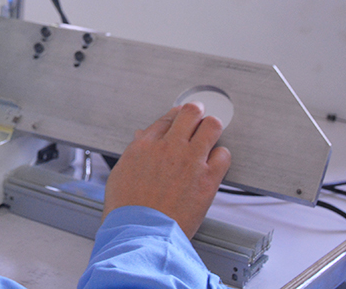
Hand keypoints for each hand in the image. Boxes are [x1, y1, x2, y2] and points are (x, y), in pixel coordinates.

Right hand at [102, 102, 230, 238]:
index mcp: (144, 145)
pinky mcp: (207, 178)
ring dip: (212, 129)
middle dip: (196, 114)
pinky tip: (216, 163)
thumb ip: (134, 152)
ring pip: (211, 127)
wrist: (141, 231)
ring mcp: (189, 160)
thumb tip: (141, 138)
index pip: (167, 119)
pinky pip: (224, 155)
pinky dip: (221, 156)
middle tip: (200, 119)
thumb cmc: (127, 209)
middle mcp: (168, 147)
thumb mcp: (121, 173)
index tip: (181, 117)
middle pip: (190, 113)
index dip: (177, 116)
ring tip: (212, 135)